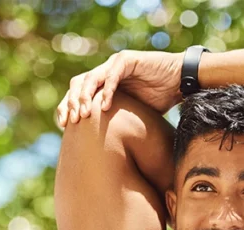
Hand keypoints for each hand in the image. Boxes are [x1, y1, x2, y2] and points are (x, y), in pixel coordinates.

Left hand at [56, 50, 183, 127]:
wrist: (180, 82)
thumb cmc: (159, 101)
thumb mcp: (132, 117)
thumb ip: (116, 124)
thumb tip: (105, 156)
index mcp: (102, 84)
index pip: (76, 94)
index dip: (66, 107)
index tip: (63, 126)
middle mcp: (105, 72)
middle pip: (77, 84)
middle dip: (70, 103)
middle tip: (70, 121)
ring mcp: (115, 65)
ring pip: (90, 78)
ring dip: (84, 97)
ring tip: (82, 115)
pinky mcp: (127, 60)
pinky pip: (112, 75)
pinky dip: (107, 91)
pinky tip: (104, 107)